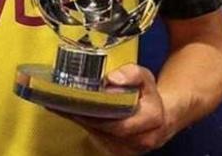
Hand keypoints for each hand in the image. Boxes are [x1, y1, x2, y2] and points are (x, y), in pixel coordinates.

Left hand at [49, 64, 172, 155]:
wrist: (158, 117)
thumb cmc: (148, 96)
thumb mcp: (145, 77)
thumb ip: (131, 74)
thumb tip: (111, 79)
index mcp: (152, 119)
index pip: (122, 121)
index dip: (100, 112)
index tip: (82, 100)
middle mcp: (141, 139)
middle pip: (107, 129)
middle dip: (85, 115)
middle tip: (65, 101)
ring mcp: (128, 149)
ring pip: (99, 135)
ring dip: (81, 120)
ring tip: (62, 104)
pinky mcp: (117, 151)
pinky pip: (97, 138)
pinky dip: (83, 124)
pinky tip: (70, 112)